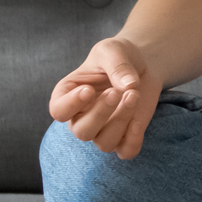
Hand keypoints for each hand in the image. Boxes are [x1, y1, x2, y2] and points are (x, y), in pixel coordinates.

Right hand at [49, 37, 161, 159]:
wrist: (142, 64)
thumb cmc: (118, 56)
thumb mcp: (113, 50)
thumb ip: (117, 65)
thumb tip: (129, 85)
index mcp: (68, 95)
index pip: (58, 110)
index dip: (71, 104)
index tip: (89, 90)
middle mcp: (81, 117)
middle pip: (82, 132)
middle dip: (100, 113)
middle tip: (117, 92)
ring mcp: (102, 130)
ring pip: (104, 142)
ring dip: (121, 121)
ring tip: (133, 94)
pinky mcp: (125, 135)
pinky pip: (126, 151)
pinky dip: (133, 141)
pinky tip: (139, 121)